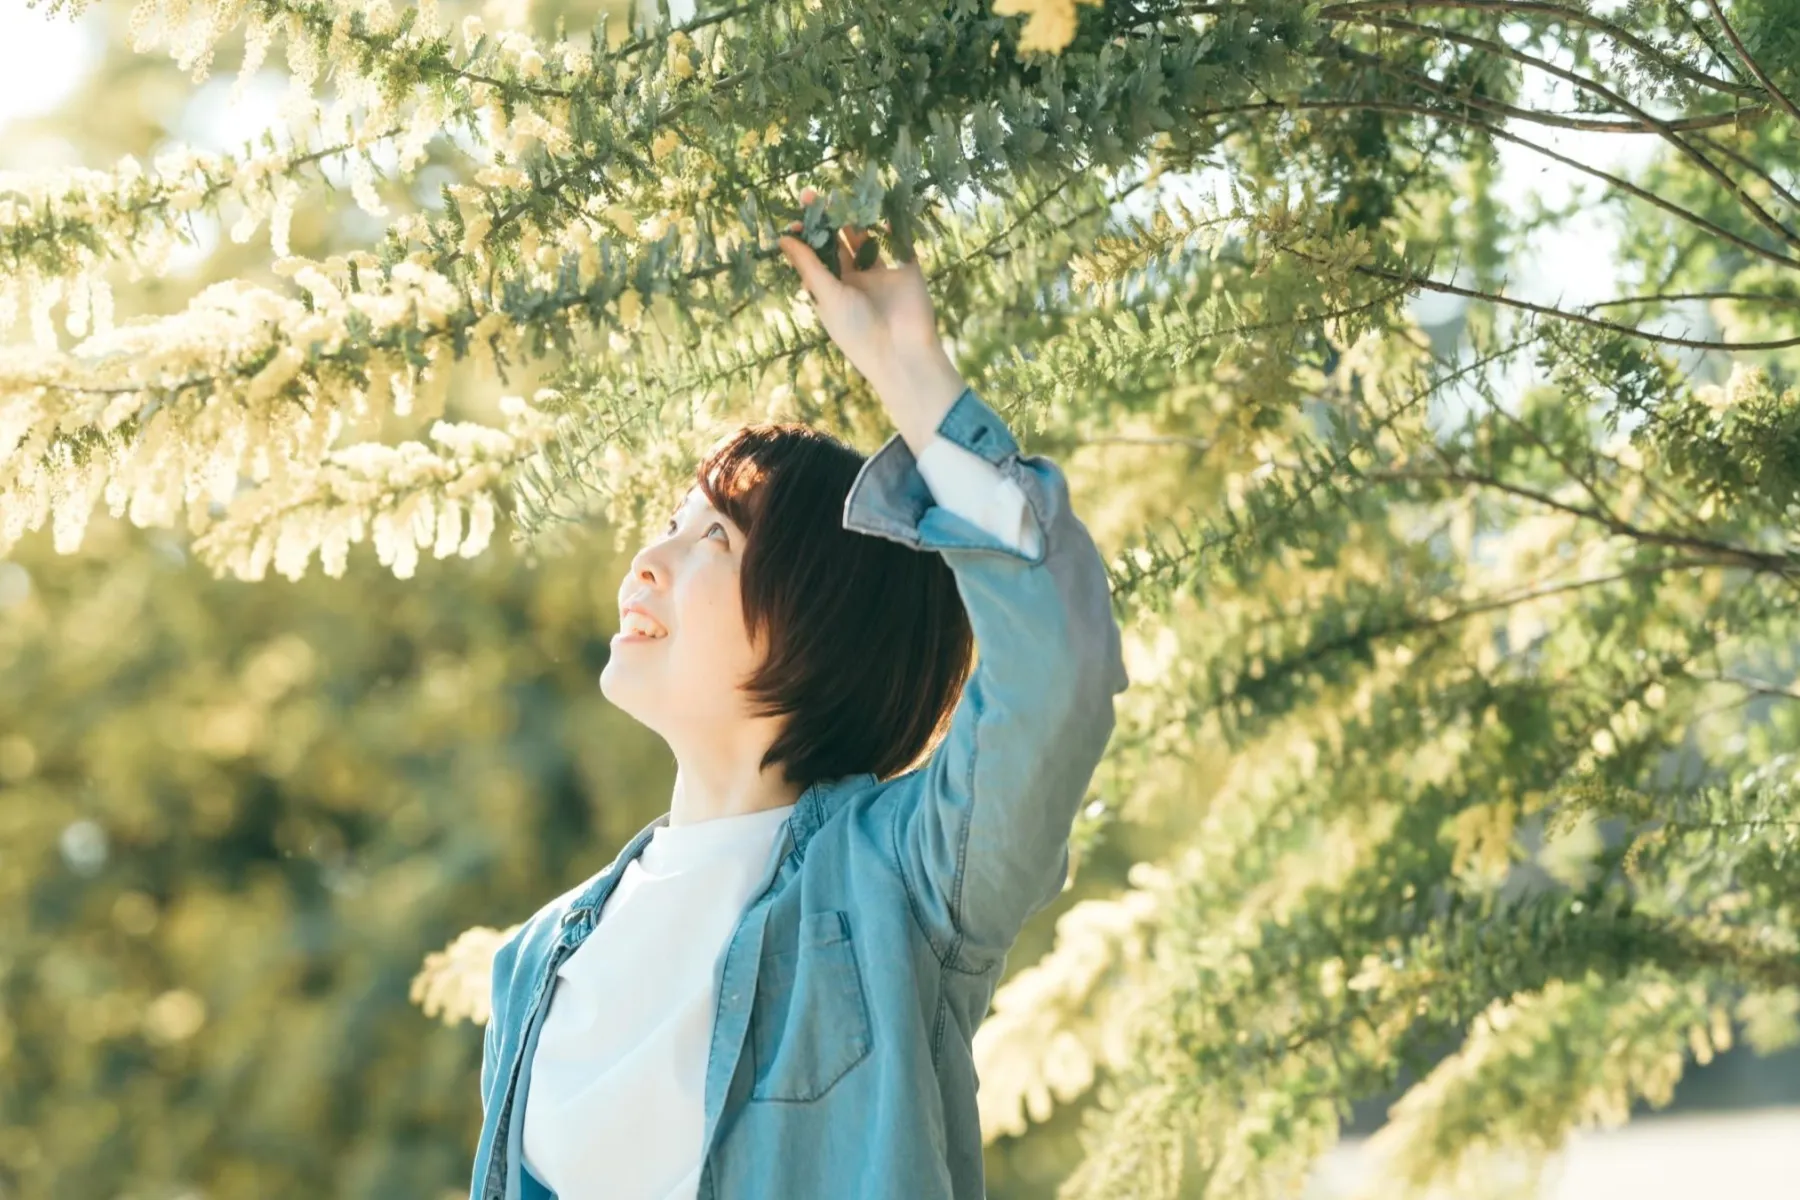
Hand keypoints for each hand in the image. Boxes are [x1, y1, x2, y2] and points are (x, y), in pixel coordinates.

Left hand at [776, 187, 964, 451]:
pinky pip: (899, 241)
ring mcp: (882, 273)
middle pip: (837, 243)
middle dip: (824, 220)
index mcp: (833, 290)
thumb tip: (782, 238)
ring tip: (839, 196)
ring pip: (866, 239)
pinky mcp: (907, 268)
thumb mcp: (827, 295)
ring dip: (854, 219)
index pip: (815, 257)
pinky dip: (891, 224)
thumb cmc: (857, 330)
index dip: (805, 237)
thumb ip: (808, 264)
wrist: (902, 352)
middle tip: (810, 194)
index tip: (794, 218)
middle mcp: (855, 280)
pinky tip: (878, 206)